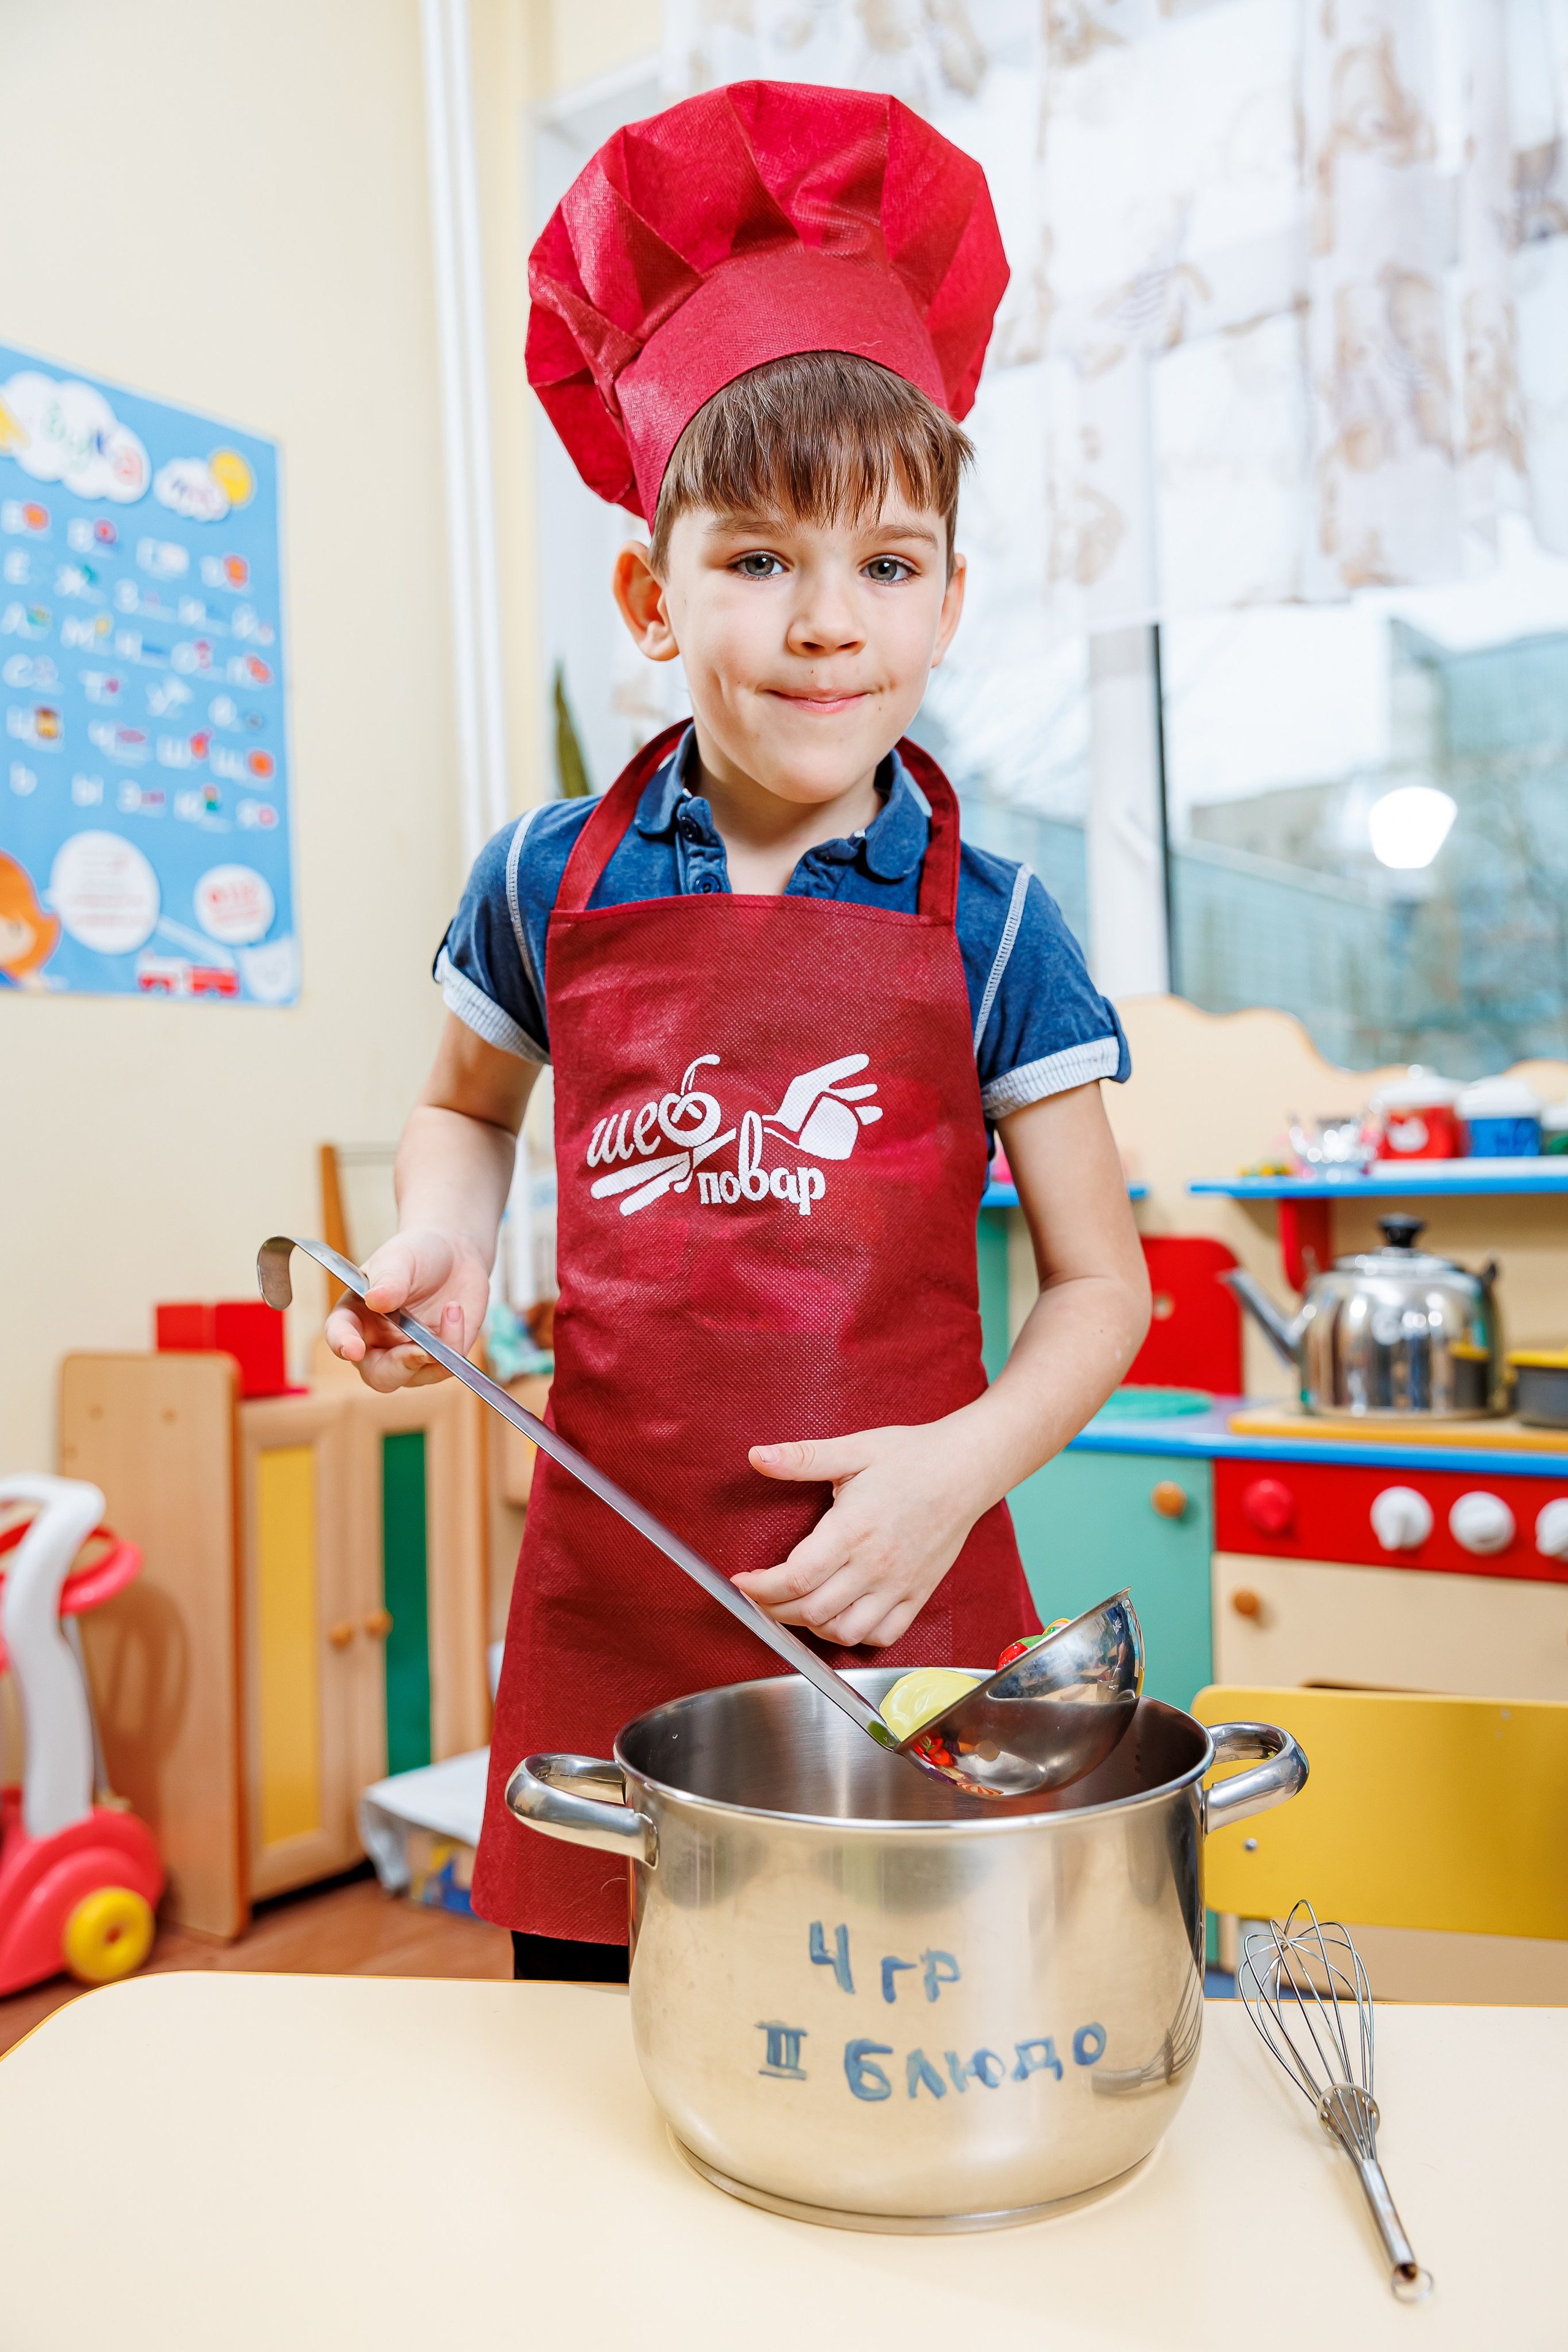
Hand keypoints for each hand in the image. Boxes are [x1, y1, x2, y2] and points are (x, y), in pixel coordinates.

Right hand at [323, 1226, 489, 1392]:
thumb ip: (389, 1279)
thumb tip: (376, 1300)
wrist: (454, 1254)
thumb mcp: (400, 1258)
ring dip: (435, 1353)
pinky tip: (455, 1310)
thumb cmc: (416, 1254)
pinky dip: (454, 1342)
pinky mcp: (437, 1358)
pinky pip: (445, 1366)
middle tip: (419, 1351)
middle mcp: (376, 1343)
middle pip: (378, 1374)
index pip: (339, 1335)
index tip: (352, 1349)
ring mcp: (407, 1355)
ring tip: (451, 1307)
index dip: (343, 1344)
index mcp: (354, 1316)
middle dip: (398, 1367)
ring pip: (415, 1377)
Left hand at [733, 1420, 989, 1648]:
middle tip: (759, 1595)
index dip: (760, 1588)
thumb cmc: (911, 1456)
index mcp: (853, 1529)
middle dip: (774, 1610)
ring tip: (794, 1607)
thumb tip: (757, 1456)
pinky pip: (883, 1635)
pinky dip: (855, 1636)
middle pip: (812, 1611)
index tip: (742, 1582)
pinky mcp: (917, 1594)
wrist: (967, 1469)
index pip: (796, 1577)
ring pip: (844, 1632)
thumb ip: (802, 1458)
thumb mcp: (854, 1449)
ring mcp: (899, 1585)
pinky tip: (839, 1617)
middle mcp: (875, 1565)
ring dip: (811, 1628)